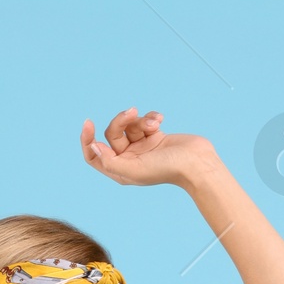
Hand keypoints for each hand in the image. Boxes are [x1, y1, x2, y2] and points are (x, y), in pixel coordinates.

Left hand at [80, 109, 213, 188]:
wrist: (196, 163)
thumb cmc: (167, 169)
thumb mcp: (134, 169)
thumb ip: (110, 161)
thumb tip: (93, 147)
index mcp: (120, 171)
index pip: (94, 156)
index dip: (87, 140)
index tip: (88, 123)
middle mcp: (129, 159)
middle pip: (112, 134)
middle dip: (121, 120)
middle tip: (132, 112)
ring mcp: (141, 147)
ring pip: (129, 124)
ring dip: (141, 119)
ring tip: (155, 123)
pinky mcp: (154, 136)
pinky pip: (144, 120)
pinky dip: (151, 117)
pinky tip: (160, 120)